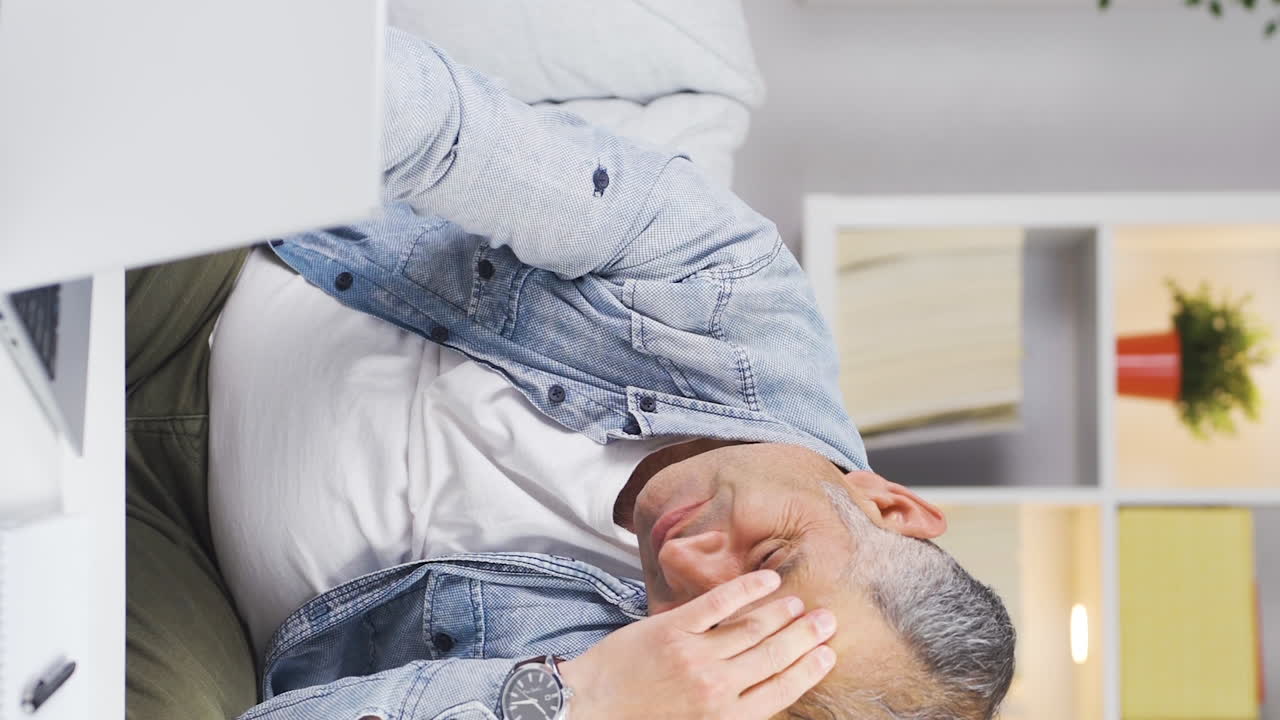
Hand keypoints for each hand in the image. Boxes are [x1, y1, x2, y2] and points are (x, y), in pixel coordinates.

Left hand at [557, 570, 836, 719]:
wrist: (586, 709)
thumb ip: (730, 714)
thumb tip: (761, 694)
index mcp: (725, 718)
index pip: (781, 690)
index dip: (808, 669)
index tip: (827, 653)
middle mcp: (716, 687)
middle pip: (774, 656)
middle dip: (805, 637)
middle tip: (827, 619)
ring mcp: (695, 654)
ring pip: (752, 629)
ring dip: (782, 614)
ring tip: (801, 603)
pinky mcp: (672, 627)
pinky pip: (718, 604)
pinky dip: (747, 590)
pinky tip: (768, 581)